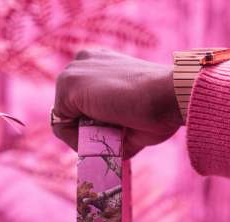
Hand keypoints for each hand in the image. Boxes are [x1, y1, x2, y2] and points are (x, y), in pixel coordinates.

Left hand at [52, 48, 181, 157]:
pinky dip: (76, 140)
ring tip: (110, 136)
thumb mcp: (132, 117)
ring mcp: (73, 71)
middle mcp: (84, 62)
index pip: (81, 102)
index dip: (92, 125)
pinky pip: (61, 126)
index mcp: (101, 64)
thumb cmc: (160, 109)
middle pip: (70, 110)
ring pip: (64, 118)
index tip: (112, 134)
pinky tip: (101, 137)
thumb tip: (106, 151)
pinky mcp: (68, 85)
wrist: (169, 96)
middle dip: (86, 131)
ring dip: (83, 136)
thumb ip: (112, 128)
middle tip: (111, 137)